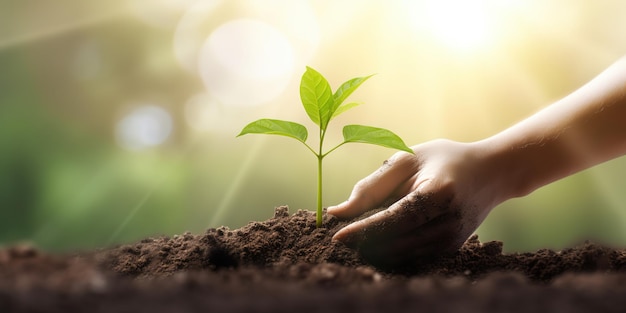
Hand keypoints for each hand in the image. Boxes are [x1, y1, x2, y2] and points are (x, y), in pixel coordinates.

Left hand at [328, 139, 502, 265]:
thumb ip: (371, 187)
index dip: (363, 230)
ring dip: (375, 247)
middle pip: (395, 242)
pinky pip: (410, 256)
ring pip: (400, 254)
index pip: (393, 220)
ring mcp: (451, 240)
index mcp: (438, 193)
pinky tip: (382, 236)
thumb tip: (338, 213)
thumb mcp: (407, 160)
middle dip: (364, 241)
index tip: (336, 236)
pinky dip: (390, 249)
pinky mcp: (449, 250)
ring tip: (363, 230)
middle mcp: (448, 222)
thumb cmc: (443, 160)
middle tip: (344, 231)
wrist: (490, 174)